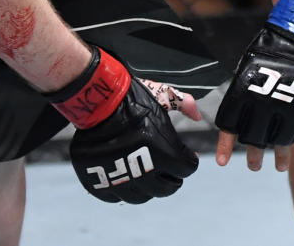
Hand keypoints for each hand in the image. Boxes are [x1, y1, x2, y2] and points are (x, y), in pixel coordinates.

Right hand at [48, 47, 200, 203]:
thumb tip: (197, 116)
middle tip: (168, 167)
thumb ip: (183, 104)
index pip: (188, 169)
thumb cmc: (130, 97)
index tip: (185, 155)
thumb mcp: (161, 94)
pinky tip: (125, 177)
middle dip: (172, 177)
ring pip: (143, 196)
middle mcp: (145, 173)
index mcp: (165, 153)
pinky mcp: (101, 184)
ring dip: (148, 186)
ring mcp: (121, 181)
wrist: (96, 100)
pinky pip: (117, 197)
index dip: (188, 160)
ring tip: (146, 173)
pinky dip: (122, 189)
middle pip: (168, 188)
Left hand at [214, 0, 293, 171]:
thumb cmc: (265, 59)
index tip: (224, 163)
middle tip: (254, 166)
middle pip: (257, 140)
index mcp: (244, 94)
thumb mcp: (244, 76)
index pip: (231, 126)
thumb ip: (237, 103)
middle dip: (255, 157)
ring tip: (280, 166)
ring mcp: (291, 110)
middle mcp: (265, 105)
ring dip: (281, 158)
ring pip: (283, 143)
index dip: (227, 146)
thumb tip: (231, 130)